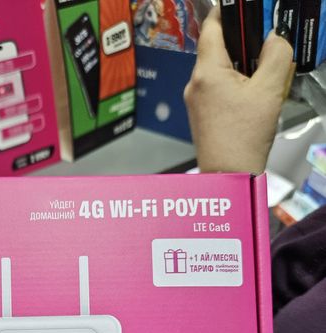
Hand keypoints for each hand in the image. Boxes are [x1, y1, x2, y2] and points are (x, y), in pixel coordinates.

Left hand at [184, 8, 293, 173]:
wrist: (228, 177)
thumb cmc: (242, 141)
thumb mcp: (269, 91)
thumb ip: (276, 55)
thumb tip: (276, 39)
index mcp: (207, 72)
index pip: (212, 27)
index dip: (228, 13)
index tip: (243, 9)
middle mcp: (195, 85)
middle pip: (219, 50)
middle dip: (244, 48)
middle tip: (265, 52)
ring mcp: (196, 102)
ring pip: (220, 72)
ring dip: (243, 71)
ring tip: (263, 84)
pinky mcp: (201, 116)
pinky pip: (219, 91)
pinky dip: (236, 89)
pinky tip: (253, 101)